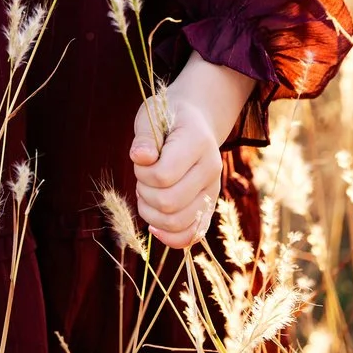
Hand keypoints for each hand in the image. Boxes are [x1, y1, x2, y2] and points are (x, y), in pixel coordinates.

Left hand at [130, 94, 221, 248]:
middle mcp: (211, 169)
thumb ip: (144, 137)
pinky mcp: (209, 207)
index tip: (141, 159)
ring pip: (178, 223)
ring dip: (151, 213)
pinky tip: (154, 224)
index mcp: (198, 143)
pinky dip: (170, 237)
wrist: (196, 122)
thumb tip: (140, 157)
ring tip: (147, 194)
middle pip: (169, 202)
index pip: (163, 175)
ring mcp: (212, 191)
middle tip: (142, 178)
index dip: (143, 173)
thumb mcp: (152, 116)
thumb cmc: (168, 118)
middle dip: (145, 193)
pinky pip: (192, 235)